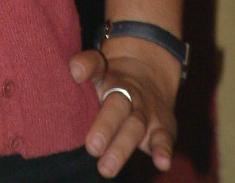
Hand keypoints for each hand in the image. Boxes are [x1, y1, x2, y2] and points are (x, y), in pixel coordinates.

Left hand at [70, 42, 180, 177]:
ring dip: (121, 148)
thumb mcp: (97, 72)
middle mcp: (127, 92)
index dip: (86, 66)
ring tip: (106, 168)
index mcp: (106, 76)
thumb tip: (71, 73)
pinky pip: (163, 139)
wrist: (149, 73)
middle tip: (92, 147)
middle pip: (116, 105)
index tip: (76, 72)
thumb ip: (83, 72)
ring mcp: (145, 111)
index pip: (96, 65)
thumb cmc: (111, 82)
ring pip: (134, 127)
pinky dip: (163, 151)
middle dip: (105, 126)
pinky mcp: (162, 128)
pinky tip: (162, 163)